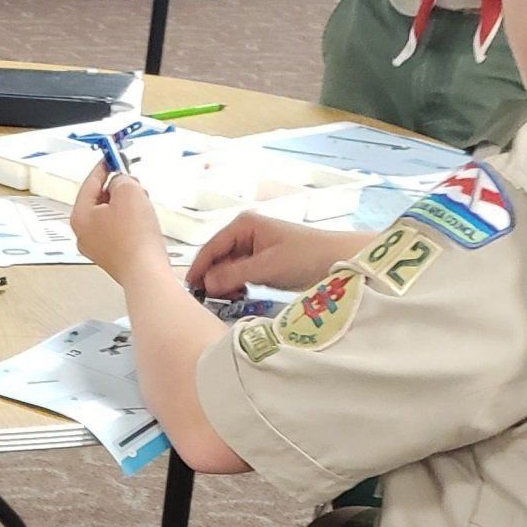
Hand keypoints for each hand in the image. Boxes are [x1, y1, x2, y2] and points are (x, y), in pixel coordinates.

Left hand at [69, 166, 167, 282]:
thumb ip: (121, 179)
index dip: (104, 167)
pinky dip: (130, 222)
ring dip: (127, 205)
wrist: (146, 272)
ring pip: (111, 215)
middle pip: (99, 200)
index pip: (90, 183)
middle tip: (133, 183)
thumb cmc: (134, 238)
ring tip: (142, 205)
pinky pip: (119, 231)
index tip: (111, 158)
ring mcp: (98, 248)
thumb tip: (120, 182)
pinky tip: (143, 223)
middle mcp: (84, 235)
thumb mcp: (128, 191)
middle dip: (118, 188)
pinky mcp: (113, 257)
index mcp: (80, 217)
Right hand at [189, 210, 366, 299]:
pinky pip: (238, 274)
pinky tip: (240, 296)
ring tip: (230, 299)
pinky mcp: (261, 261)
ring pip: (226, 268)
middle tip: (211, 301)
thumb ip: (233, 275)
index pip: (210, 248)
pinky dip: (236, 286)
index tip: (189, 292)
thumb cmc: (305, 256)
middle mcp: (245, 233)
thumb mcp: (266, 267)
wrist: (337, 260)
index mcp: (244, 225)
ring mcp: (253, 247)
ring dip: (224, 285)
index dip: (198, 270)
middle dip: (212, 279)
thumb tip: (206, 285)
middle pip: (216, 258)